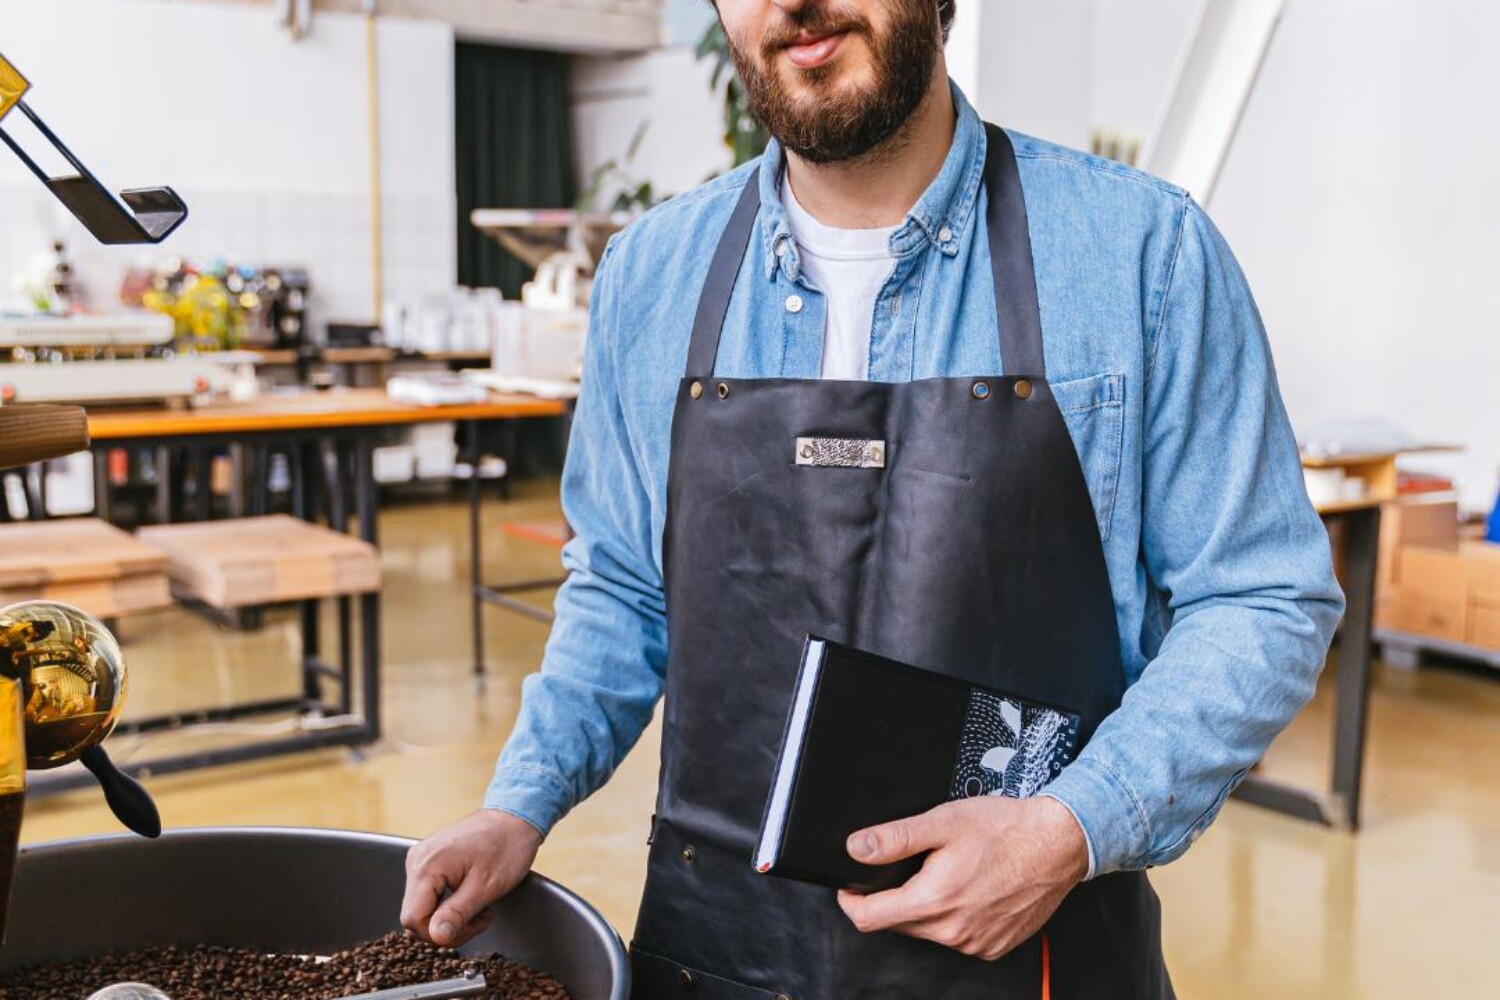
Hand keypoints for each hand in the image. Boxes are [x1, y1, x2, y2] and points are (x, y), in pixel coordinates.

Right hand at [401, 809, 543, 947]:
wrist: (514, 819)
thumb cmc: (506, 848)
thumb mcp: (485, 887)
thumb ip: (457, 914)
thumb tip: (436, 938)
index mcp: (426, 866)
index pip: (413, 919)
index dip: (438, 933)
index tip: (470, 928)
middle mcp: (417, 861)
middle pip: (416, 916)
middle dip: (447, 927)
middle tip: (480, 919)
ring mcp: (421, 860)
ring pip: (423, 908)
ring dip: (450, 918)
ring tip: (480, 909)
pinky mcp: (428, 862)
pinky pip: (429, 895)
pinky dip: (448, 905)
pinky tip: (470, 900)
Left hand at [836, 796, 1088, 960]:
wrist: (1059, 844)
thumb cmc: (1006, 830)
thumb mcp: (942, 821)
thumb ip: (894, 838)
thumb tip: (856, 848)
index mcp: (934, 901)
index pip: (868, 919)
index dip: (851, 900)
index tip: (850, 886)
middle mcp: (953, 932)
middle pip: (897, 923)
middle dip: (893, 897)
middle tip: (912, 865)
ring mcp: (975, 944)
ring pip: (928, 931)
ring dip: (926, 907)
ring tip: (947, 872)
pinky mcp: (993, 947)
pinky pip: (957, 937)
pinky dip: (954, 917)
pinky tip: (970, 890)